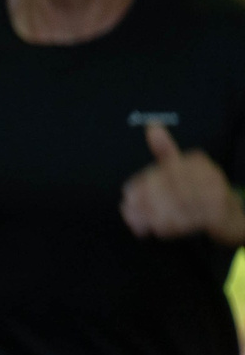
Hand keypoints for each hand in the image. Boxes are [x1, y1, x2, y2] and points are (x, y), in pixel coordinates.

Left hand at [123, 122, 244, 242]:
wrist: (229, 215)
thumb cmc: (199, 191)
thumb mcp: (181, 169)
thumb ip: (165, 151)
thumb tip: (151, 124)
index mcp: (196, 160)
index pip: (163, 170)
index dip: (142, 184)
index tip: (126, 195)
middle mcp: (209, 173)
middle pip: (168, 188)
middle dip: (145, 201)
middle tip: (127, 210)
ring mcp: (217, 193)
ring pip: (176, 205)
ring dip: (153, 216)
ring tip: (137, 224)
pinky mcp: (219, 212)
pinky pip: (189, 220)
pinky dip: (171, 226)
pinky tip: (157, 230)